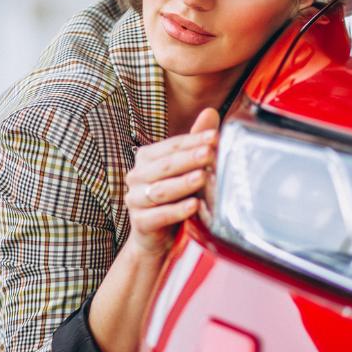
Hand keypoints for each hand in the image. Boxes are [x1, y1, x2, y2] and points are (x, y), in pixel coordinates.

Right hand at [124, 107, 219, 255]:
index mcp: (147, 158)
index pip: (172, 145)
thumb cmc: (175, 198)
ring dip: (183, 183)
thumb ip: (195, 143)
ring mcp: (135, 199)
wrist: (158, 238)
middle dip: (189, 159)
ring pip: (160, 190)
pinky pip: (158, 215)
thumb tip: (210, 112)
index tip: (215, 136)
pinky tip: (194, 206)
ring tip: (202, 177)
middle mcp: (136, 176)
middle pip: (165, 166)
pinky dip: (177, 211)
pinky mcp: (139, 223)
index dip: (194, 140)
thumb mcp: (187, 170)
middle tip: (209, 153)